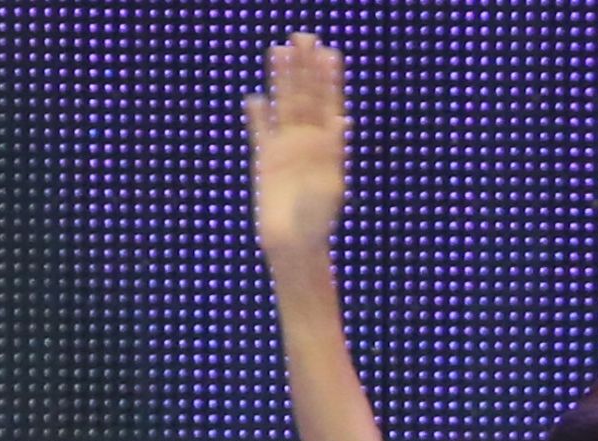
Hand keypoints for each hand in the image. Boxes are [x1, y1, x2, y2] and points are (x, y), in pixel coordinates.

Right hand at [244, 32, 348, 258]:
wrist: (294, 245)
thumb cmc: (316, 223)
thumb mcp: (328, 189)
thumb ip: (332, 154)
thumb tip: (341, 121)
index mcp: (329, 147)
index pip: (329, 104)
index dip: (329, 80)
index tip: (329, 54)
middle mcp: (309, 142)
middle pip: (306, 96)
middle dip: (305, 68)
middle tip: (304, 36)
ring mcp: (286, 149)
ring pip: (283, 106)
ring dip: (281, 80)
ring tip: (279, 51)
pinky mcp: (266, 161)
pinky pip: (261, 131)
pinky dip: (258, 115)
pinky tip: (256, 98)